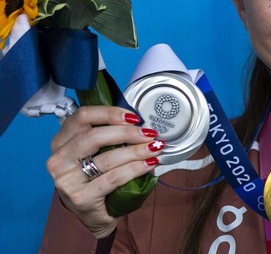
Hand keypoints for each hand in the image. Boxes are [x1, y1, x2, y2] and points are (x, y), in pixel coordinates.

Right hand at [46, 106, 163, 237]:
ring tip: (154, 148)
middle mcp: (58, 159)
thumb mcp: (94, 153)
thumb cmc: (95, 177)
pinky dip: (135, 169)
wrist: (91, 214)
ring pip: (106, 158)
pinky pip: (113, 178)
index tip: (134, 117)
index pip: (82, 116)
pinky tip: (149, 164)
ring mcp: (67, 180)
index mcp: (61, 141)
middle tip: (149, 133)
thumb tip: (139, 122)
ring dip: (136, 151)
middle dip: (127, 133)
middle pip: (94, 136)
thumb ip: (108, 135)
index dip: (110, 113)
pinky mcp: (80, 198)